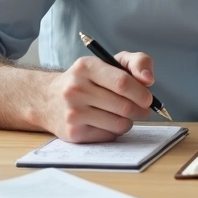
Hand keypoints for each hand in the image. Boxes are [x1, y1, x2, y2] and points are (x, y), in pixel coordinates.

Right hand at [41, 52, 155, 142]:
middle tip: (143, 108)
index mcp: (86, 67)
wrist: (48, 99)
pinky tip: (106, 121)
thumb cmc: (88, 79)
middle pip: (124, 106)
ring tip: (122, 113)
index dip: (141, 93)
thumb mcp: (111, 62)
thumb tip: (149, 80)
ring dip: (129, 121)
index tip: (148, 98)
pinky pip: (109, 135)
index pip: (122, 83)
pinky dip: (115, 130)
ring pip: (119, 124)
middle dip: (141, 110)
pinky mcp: (73, 133)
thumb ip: (138, 62)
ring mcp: (72, 113)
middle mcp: (75, 89)